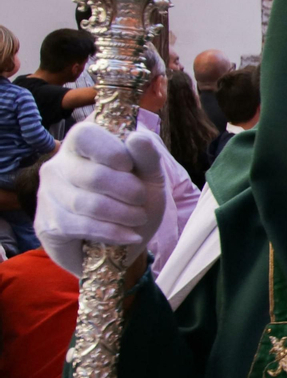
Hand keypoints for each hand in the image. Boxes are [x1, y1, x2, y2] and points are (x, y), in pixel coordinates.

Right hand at [36, 124, 166, 276]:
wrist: (120, 242)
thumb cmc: (132, 200)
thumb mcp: (149, 177)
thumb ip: (147, 156)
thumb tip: (137, 137)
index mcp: (80, 145)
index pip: (85, 136)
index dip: (112, 152)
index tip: (130, 167)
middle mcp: (57, 166)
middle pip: (94, 176)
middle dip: (130, 192)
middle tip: (141, 201)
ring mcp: (48, 195)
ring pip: (89, 204)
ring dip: (125, 215)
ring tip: (138, 218)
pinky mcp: (47, 224)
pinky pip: (82, 226)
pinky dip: (113, 232)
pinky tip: (128, 236)